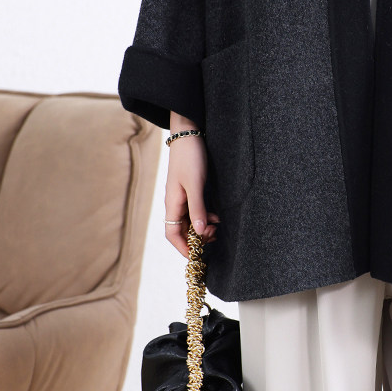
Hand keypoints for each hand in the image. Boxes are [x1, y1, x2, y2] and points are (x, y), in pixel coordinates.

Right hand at [165, 113, 220, 258]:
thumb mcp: (195, 184)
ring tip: (219, 226)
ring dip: (204, 226)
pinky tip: (218, 214)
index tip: (197, 258)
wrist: (189, 132)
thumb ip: (198, 208)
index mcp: (172, 203)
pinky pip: (197, 209)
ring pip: (192, 220)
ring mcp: (183, 195)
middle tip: (215, 238)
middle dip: (197, 238)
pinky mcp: (192, 188)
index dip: (183, 248)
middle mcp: (176, 202)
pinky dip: (207, 215)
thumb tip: (200, 233)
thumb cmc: (190, 157)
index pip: (172, 234)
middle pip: (183, 229)